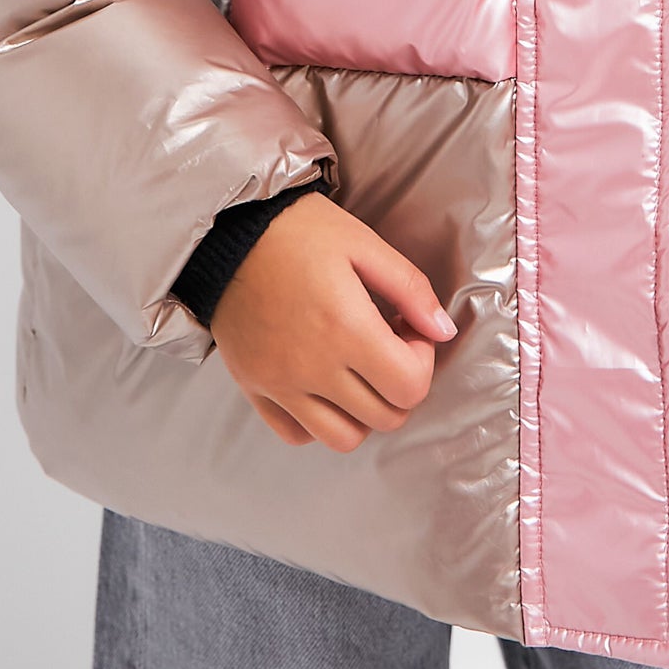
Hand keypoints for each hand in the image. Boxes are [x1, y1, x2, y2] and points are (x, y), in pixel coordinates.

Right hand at [209, 189, 459, 451]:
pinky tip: (320, 382)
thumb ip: (410, 287)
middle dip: (399, 384)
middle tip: (385, 343)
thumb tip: (444, 330)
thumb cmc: (296, 230)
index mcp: (346, 329)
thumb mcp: (362, 242)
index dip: (422, 360)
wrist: (224, 231)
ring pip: (342, 438)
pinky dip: (316, 421)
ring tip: (356, 368)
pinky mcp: (254, 388)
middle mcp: (313, 368)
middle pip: (384, 418)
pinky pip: (296, 434)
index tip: (405, 328)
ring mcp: (280, 385)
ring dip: (363, 411)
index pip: (411, 387)